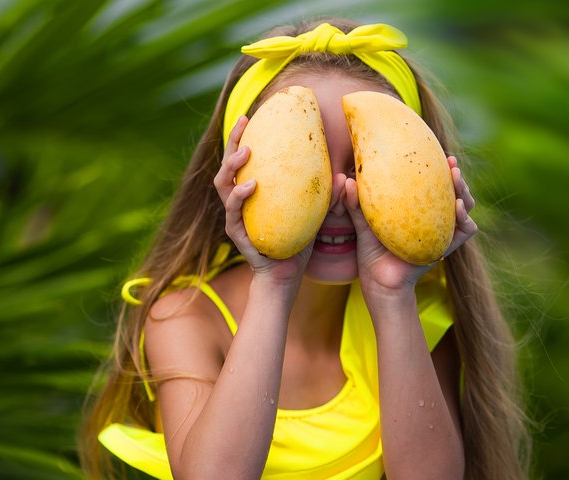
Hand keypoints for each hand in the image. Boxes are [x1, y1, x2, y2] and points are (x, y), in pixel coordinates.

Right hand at [213, 116, 311, 285]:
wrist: (287, 275)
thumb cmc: (299, 240)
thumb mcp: (314, 212)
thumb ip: (326, 195)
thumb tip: (345, 176)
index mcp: (252, 191)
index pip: (243, 158)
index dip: (242, 136)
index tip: (250, 115)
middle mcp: (238, 200)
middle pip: (226, 165)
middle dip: (232, 141)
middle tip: (244, 124)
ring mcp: (235, 216)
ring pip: (223, 185)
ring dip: (232, 165)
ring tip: (247, 152)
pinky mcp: (237, 233)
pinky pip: (233, 212)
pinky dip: (239, 196)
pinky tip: (251, 185)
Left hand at [342, 155, 477, 295]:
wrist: (379, 283)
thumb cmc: (371, 252)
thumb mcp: (362, 223)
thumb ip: (355, 203)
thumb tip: (346, 179)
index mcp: (418, 209)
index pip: (433, 182)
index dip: (437, 166)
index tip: (434, 150)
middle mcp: (434, 218)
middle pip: (453, 190)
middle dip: (455, 174)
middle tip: (451, 162)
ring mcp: (443, 232)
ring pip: (464, 205)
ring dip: (463, 190)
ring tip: (456, 177)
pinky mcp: (447, 247)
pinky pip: (465, 229)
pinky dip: (465, 217)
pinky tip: (458, 206)